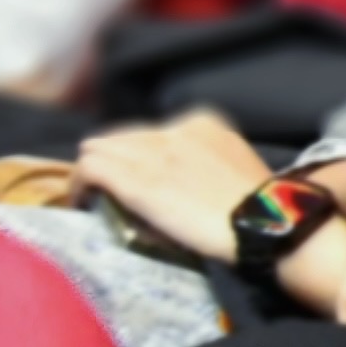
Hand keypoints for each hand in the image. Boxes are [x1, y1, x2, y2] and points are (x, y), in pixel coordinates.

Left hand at [70, 109, 272, 261]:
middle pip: (120, 138)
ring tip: (91, 198)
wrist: (266, 223)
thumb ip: (210, 164)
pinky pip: (89, 170)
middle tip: (110, 193)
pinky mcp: (133, 178)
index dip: (140, 156)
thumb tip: (194, 184)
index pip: (151, 132)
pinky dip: (79, 185)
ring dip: (92, 173)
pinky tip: (81, 203)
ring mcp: (151, 152)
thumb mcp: (237, 168)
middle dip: (112, 162)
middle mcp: (173, 129)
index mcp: (202, 123)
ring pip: (97, 148)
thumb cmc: (263, 208)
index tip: (142, 180)